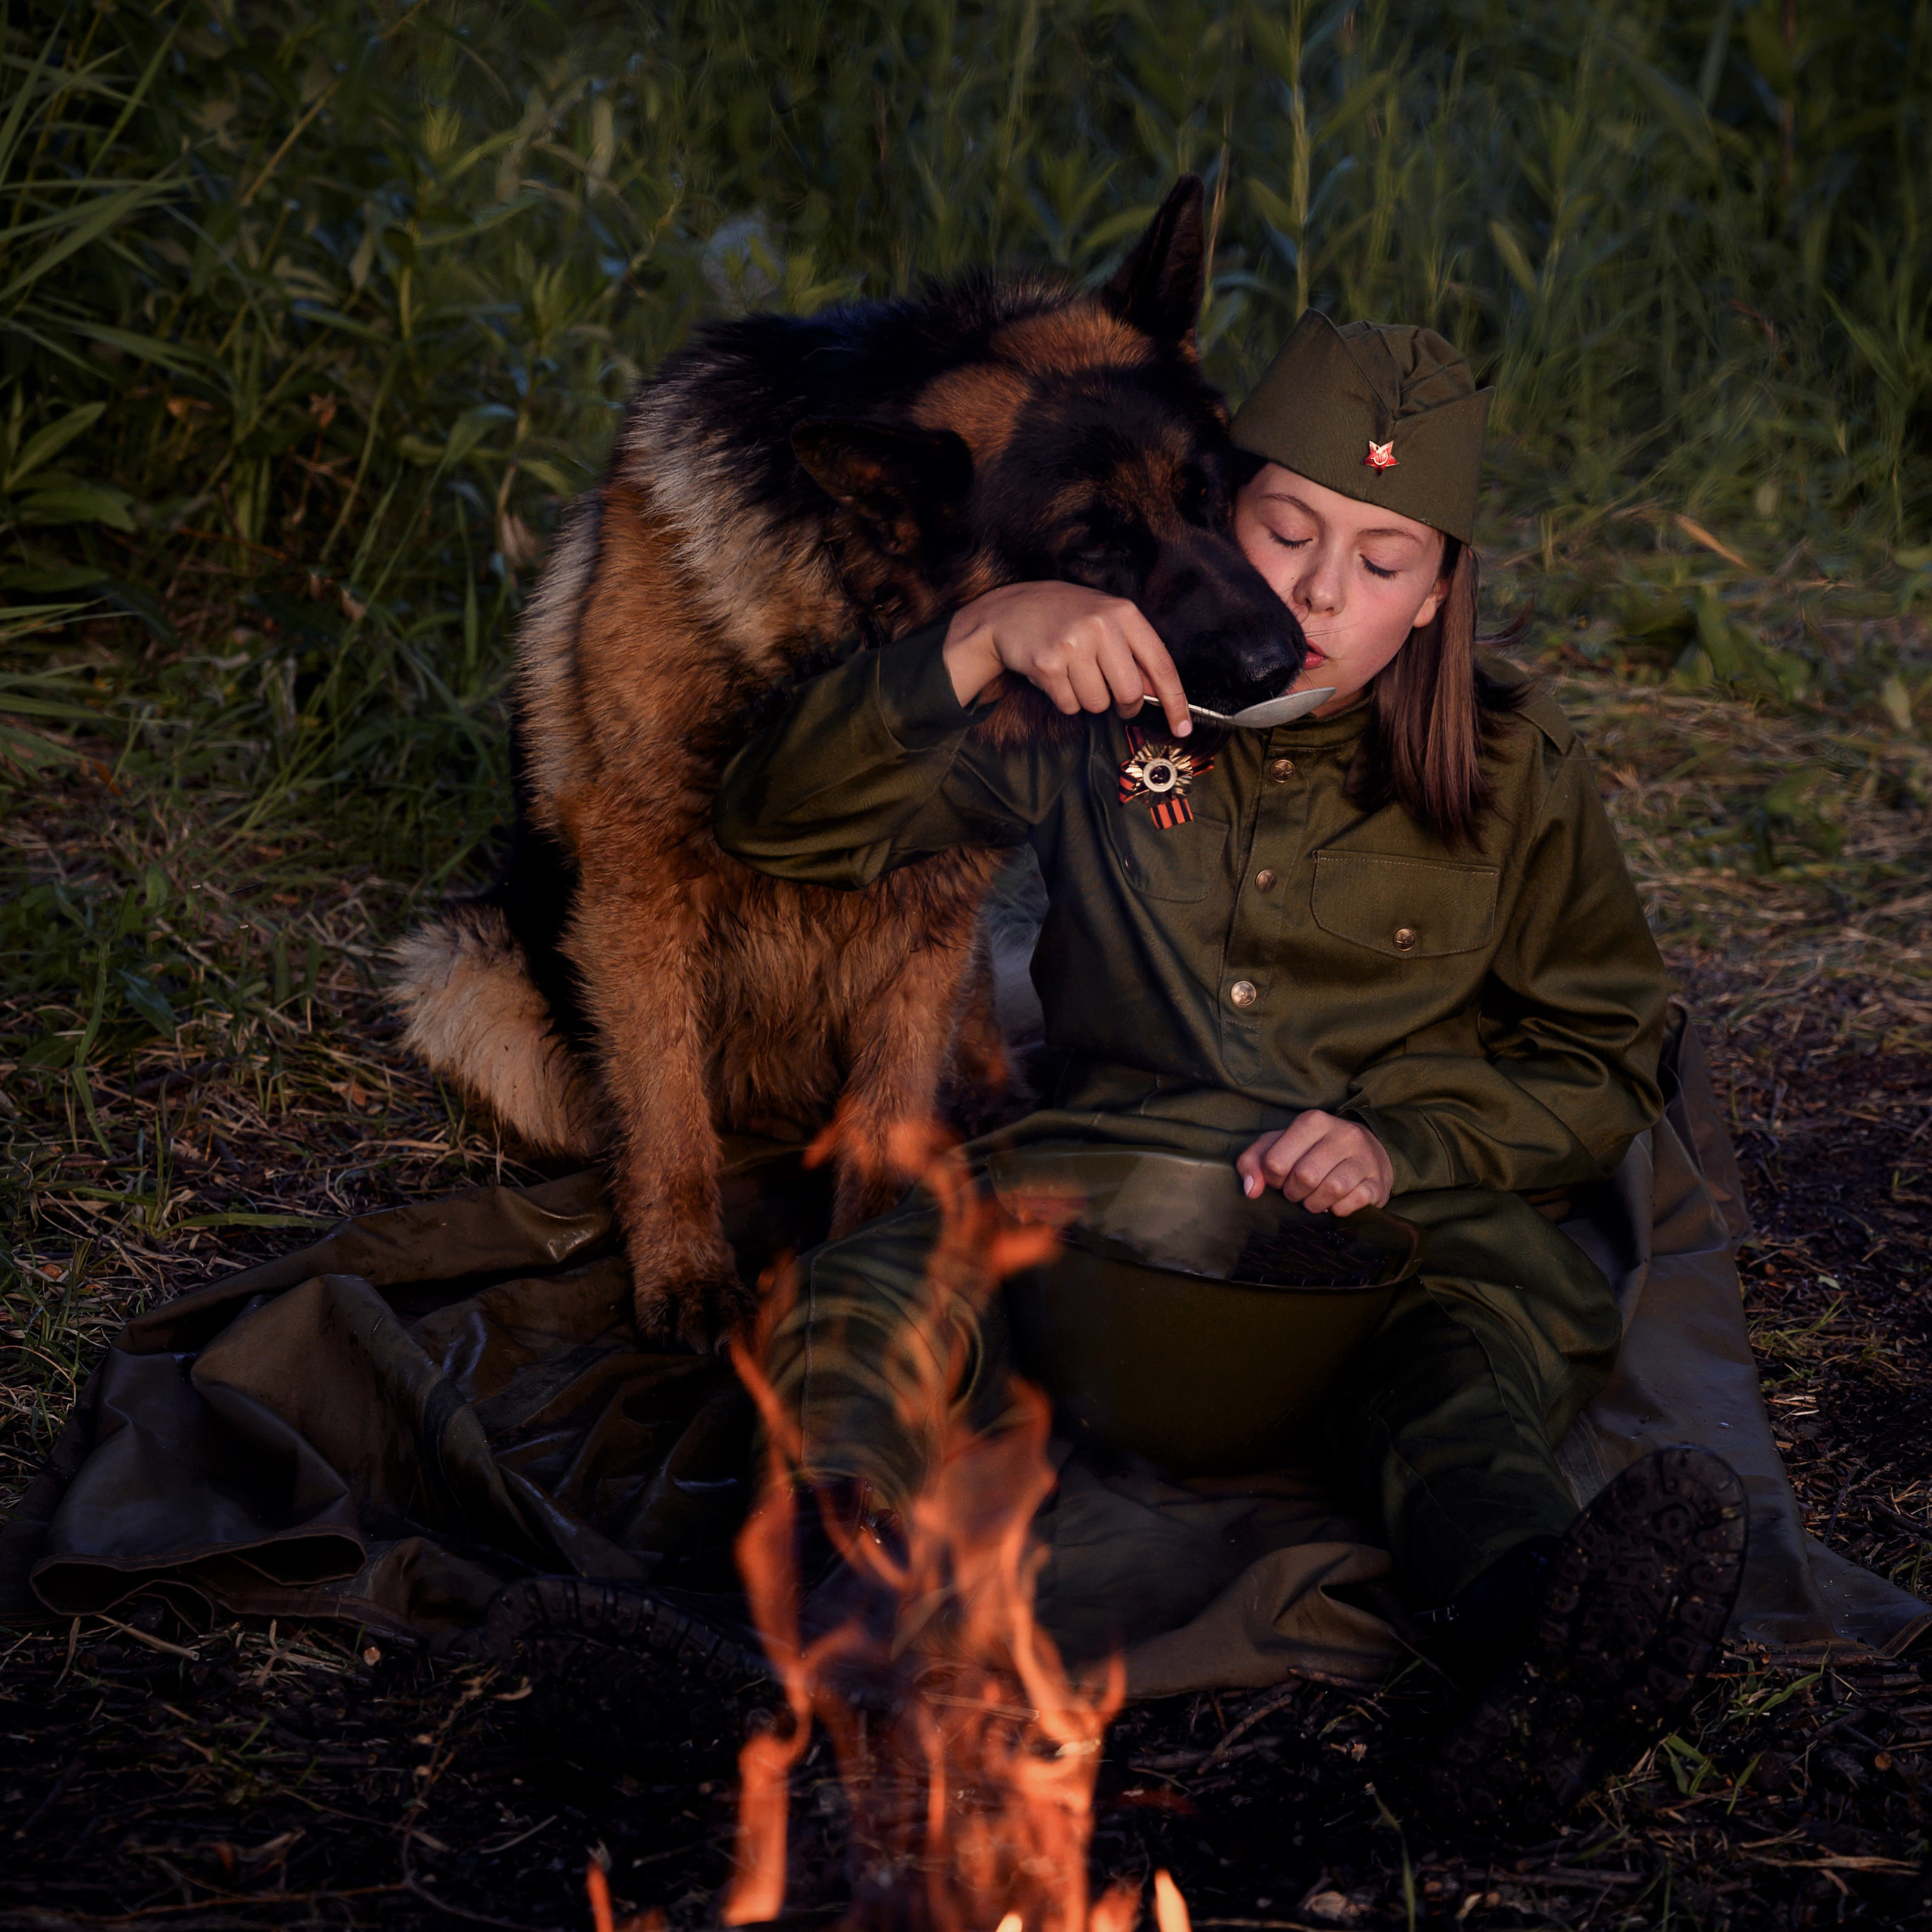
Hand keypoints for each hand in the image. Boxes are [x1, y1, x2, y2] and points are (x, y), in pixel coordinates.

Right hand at [942, 582, 1191, 736]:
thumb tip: (1158, 694)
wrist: (1009, 611)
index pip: (1161, 665)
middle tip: (1111, 697)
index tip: (1182, 728)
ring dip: (1087, 699)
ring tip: (1072, 672)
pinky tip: (1054, 674)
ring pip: (1097, 704)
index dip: (1175, 702)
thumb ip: (1134, 652)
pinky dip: (1064, 699)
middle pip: (1130, 693)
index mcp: (1124, 613)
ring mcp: (1073, 644)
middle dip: (1123, 705)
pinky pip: (1070, 706)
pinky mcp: (1048, 664)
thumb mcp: (1105, 620)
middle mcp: (1101, 625)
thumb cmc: (1065, 618)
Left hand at [1236, 1111, 1392, 1216]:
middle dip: (1294, 1194)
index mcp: (1313, 1121)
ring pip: (1331, 1190)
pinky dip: (1337, 1211)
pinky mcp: (1377, 1182)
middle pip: (1304, 1177)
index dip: (1272, 1179)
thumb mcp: (1280, 1145)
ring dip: (1315, 1204)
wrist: (1366, 1152)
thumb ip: (1254, 1161)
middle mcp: (1342, 1134)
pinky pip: (1351, 1204)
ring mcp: (1364, 1158)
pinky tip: (1335, 1203)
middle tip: (1298, 1193)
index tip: (1280, 1180)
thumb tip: (1251, 1190)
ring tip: (1314, 1199)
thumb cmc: (1314, 1150)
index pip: (1276, 1161)